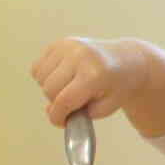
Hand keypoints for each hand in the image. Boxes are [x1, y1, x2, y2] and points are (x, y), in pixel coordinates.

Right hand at [31, 36, 145, 125]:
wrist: (126, 61)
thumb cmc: (116, 87)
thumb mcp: (105, 107)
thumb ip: (77, 114)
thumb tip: (50, 111)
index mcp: (94, 75)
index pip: (63, 101)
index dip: (58, 116)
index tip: (61, 121)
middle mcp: (79, 56)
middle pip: (48, 90)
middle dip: (58, 101)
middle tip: (74, 101)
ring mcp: (68, 46)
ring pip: (40, 78)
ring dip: (50, 87)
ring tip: (70, 87)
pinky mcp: (60, 42)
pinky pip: (38, 66)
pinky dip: (46, 76)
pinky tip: (64, 76)